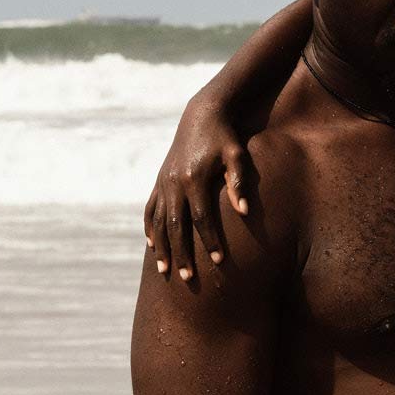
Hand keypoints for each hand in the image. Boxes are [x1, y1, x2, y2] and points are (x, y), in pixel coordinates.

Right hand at [143, 101, 253, 283]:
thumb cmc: (225, 138)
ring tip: (166, 270)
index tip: (219, 261)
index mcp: (194, 178)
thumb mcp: (237, 155)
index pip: (201, 218)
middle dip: (182, 253)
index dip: (210, 240)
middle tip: (188, 278)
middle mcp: (174, 183)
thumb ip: (239, 182)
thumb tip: (244, 212)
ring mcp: (163, 182)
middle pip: (176, 226)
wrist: (201, 115)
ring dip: (162, 247)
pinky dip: (150, 227)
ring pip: (159, 221)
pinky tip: (152, 245)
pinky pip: (150, 208)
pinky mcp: (159, 181)